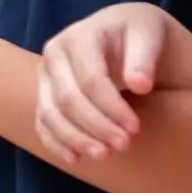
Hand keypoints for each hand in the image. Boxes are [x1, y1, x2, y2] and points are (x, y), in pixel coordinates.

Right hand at [36, 2, 175, 165]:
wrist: (125, 33)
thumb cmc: (139, 34)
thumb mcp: (149, 34)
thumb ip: (144, 57)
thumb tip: (140, 85)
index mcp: (79, 36)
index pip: (90, 80)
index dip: (112, 108)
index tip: (135, 128)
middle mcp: (55, 53)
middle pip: (68, 99)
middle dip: (96, 126)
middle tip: (123, 145)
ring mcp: (46, 74)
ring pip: (50, 113)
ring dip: (75, 139)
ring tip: (103, 154)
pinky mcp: (44, 92)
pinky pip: (42, 122)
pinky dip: (56, 142)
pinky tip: (76, 158)